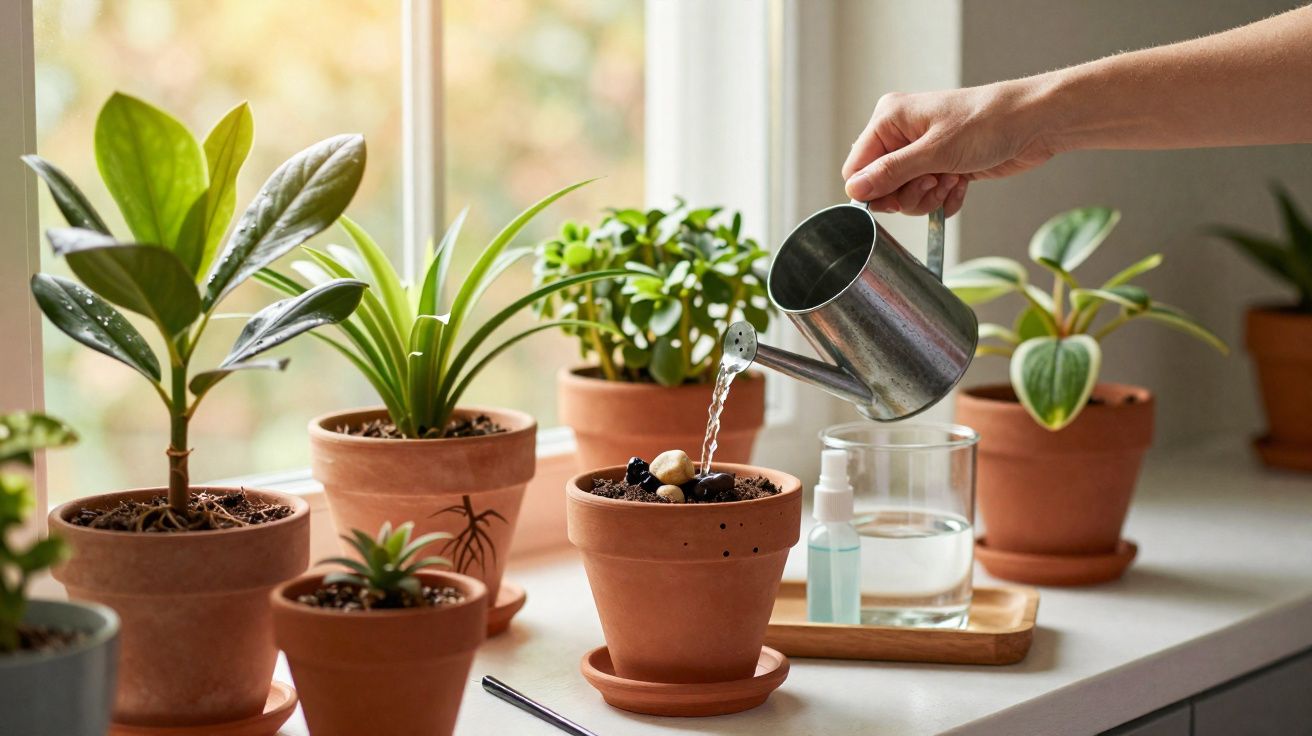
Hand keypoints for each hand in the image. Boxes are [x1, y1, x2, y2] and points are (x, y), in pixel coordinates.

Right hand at [841, 82, 1056, 215]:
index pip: (857, 167)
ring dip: (929, 197)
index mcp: (889, 120)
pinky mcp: (941, 167)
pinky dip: (944, 199)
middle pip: (881, 187)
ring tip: (953, 180)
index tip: (897, 197)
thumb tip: (855, 189)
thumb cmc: (988, 123)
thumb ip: (891, 173)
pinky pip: (928, 198)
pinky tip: (962, 185)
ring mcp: (922, 153)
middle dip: (909, 194)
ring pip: (905, 196)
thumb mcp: (935, 152)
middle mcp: (901, 136)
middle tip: (934, 182)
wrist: (1035, 123)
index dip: (873, 190)